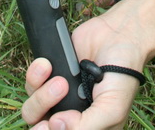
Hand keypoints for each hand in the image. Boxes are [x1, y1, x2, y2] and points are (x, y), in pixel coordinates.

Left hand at [22, 10, 144, 129]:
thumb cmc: (122, 74)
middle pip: (40, 127)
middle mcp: (70, 115)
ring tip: (60, 80)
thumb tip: (56, 126)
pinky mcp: (51, 74)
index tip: (54, 121)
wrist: (118, 34)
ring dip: (41, 95)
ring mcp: (59, 96)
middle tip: (58, 93)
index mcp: (86, 128)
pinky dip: (36, 74)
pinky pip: (31, 82)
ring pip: (32, 108)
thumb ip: (87, 126)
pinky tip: (47, 65)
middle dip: (44, 109)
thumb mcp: (112, 108)